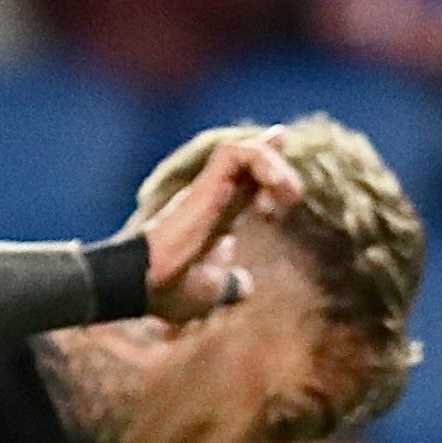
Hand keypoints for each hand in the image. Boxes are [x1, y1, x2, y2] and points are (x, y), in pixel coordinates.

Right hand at [133, 125, 302, 325]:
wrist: (151, 285)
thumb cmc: (173, 291)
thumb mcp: (213, 292)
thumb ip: (230, 286)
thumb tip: (244, 287)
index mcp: (220, 216)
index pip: (246, 183)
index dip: (269, 168)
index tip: (286, 167)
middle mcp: (214, 197)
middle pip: (251, 161)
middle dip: (282, 172)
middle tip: (290, 199)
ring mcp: (208, 187)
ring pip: (246, 150)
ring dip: (275, 165)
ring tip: (286, 193)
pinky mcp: (204, 183)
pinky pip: (235, 152)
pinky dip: (261, 160)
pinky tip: (273, 185)